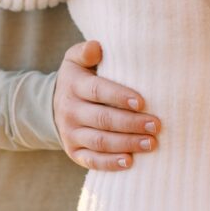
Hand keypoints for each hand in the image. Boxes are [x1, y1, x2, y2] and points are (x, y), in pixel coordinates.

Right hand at [53, 40, 160, 170]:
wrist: (53, 105)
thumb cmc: (79, 78)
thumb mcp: (75, 60)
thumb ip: (85, 51)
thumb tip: (97, 47)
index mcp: (73, 85)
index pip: (96, 91)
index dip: (118, 96)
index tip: (141, 102)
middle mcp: (70, 110)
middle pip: (101, 119)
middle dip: (130, 123)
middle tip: (156, 125)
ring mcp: (70, 133)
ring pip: (99, 141)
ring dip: (126, 143)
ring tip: (151, 143)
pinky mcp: (74, 152)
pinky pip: (92, 160)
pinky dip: (110, 163)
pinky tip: (130, 162)